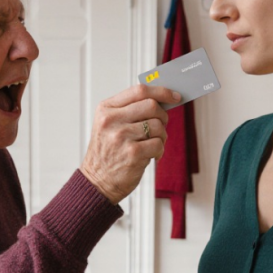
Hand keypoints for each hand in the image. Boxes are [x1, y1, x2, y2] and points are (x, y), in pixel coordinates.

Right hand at [80, 85, 180, 203]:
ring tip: (153, 144)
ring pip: (158, 126)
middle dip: (163, 116)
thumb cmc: (108, 153)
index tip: (174, 96)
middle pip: (151, 106)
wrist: (97, 181)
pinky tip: (151, 155)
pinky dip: (160, 150)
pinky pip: (158, 144)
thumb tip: (161, 100)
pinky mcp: (132, 153)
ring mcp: (121, 136)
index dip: (161, 91)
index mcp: (106, 109)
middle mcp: (111, 120)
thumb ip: (129, 110)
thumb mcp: (109, 126)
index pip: (139, 91)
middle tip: (161, 126)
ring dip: (161, 136)